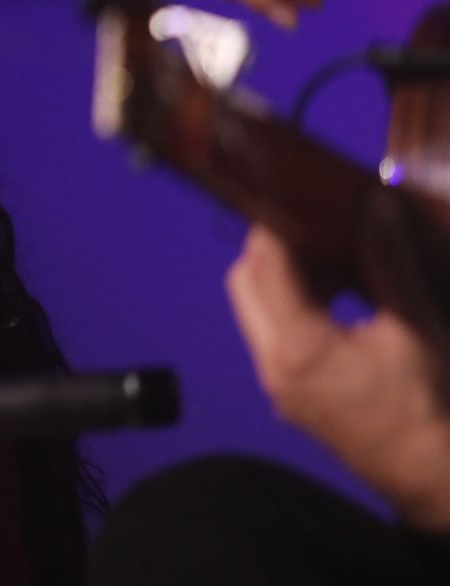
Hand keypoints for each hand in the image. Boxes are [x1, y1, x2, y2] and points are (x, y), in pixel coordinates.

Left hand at [227, 224, 449, 529]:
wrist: (428, 476)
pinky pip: (267, 331)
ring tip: (328, 255)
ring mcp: (273, 381)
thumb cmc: (428, 404)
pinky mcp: (284, 391)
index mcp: (298, 346)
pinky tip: (330, 293)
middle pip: (244, 282)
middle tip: (313, 223)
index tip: (298, 196)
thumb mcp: (414, 327)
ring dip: (278, 274)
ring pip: (251, 306)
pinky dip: (287, 303)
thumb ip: (387, 263)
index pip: (265, 265)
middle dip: (271, 247)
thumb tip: (373, 205)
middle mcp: (271, 363)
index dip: (277, 225)